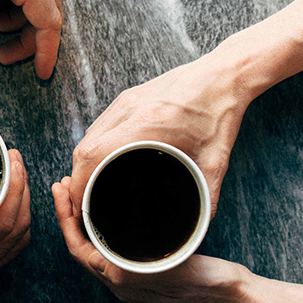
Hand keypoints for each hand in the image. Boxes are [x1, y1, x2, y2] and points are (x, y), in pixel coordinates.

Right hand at [0, 149, 31, 302]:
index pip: (1, 221)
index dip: (14, 187)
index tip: (11, 158)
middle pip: (17, 227)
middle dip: (22, 188)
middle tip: (14, 158)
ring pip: (18, 240)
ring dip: (22, 205)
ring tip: (16, 176)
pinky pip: (10, 250)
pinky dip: (17, 224)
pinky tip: (11, 205)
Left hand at [51, 175, 249, 302]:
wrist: (235, 297)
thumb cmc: (210, 284)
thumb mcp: (174, 272)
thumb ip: (140, 269)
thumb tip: (108, 262)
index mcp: (123, 283)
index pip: (79, 249)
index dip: (66, 219)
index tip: (62, 189)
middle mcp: (122, 283)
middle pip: (82, 245)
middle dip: (69, 214)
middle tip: (63, 183)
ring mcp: (133, 277)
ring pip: (95, 245)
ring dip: (84, 218)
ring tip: (79, 190)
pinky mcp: (146, 269)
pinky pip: (113, 246)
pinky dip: (103, 224)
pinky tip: (109, 207)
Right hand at [68, 58, 252, 216]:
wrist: (225, 76)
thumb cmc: (221, 114)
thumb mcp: (216, 162)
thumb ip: (207, 197)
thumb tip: (201, 227)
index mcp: (147, 125)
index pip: (93, 155)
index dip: (79, 184)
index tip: (80, 205)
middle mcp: (129, 110)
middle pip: (84, 148)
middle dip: (77, 179)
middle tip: (83, 203)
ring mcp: (125, 101)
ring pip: (88, 136)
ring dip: (84, 162)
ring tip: (89, 186)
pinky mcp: (127, 97)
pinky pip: (100, 125)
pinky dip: (94, 146)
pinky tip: (101, 161)